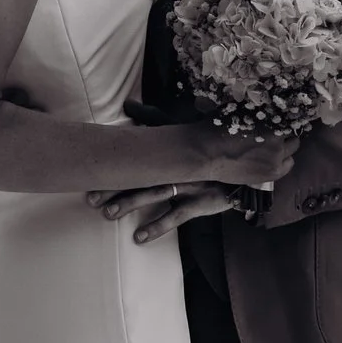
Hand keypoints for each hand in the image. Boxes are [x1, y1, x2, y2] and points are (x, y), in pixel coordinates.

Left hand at [92, 126, 287, 243]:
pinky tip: (139, 238)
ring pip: (154, 193)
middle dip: (114, 186)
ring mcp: (189, 183)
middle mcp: (178, 164)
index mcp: (171, 147)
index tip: (90, 166)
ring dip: (129, 203)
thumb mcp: (185, 130)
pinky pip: (175, 215)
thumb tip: (128, 105)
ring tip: (107, 214)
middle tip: (90, 198)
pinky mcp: (201, 201)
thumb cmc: (212, 147)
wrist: (251, 164)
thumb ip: (155, 119)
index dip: (115, 159)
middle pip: (140, 174)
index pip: (138, 151)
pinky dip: (157, 227)